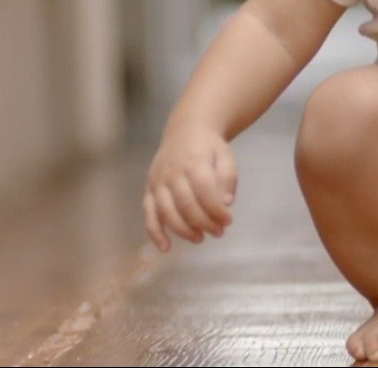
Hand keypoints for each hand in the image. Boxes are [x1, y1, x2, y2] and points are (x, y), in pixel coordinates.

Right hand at [143, 122, 236, 251]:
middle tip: (218, 233)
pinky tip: (165, 247)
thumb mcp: (225, 156)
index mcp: (194, 162)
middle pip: (186, 204)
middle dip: (203, 223)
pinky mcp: (149, 189)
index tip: (228, 221)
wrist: (186, 129)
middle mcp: (172, 173)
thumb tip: (226, 204)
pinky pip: (149, 213)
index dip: (216, 210)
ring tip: (200, 239)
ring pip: (166, 212)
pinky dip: (155, 232)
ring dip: (183, 230)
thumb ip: (228, 178)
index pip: (205, 191)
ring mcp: (158, 181)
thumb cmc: (209, 146)